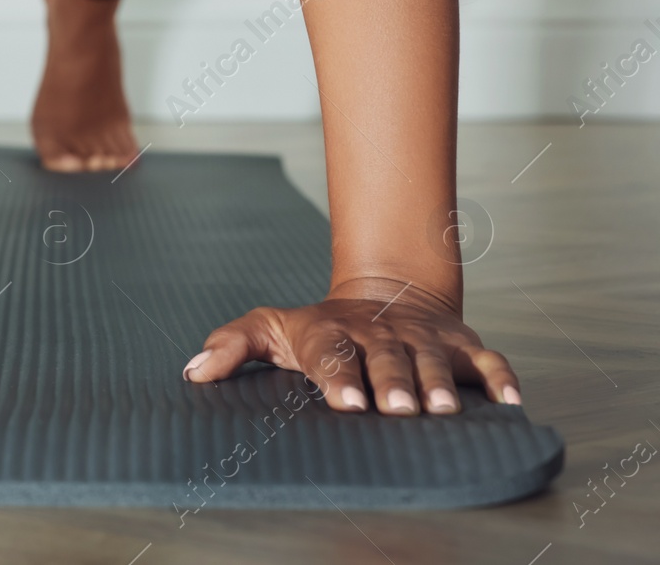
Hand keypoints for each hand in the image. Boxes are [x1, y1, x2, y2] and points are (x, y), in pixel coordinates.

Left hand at [182, 278, 520, 414]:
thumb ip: (233, 346)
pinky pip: (487, 361)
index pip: (332, 354)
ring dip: (440, 384)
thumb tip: (194, 372)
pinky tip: (510, 403)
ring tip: (443, 411)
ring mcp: (422, 339)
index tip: (346, 403)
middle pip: (386, 359)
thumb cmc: (320, 328)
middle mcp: (380, 335)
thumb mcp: (270, 328)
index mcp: (333, 333)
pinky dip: (501, 379)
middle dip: (391, 383)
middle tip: (396, 410)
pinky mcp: (461, 345)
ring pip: (433, 360)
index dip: (339, 377)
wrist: (384, 294)